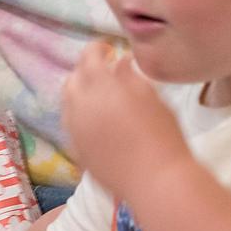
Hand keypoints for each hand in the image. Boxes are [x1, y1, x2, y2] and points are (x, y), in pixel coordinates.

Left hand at [62, 41, 191, 202]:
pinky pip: (71, 125)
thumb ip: (130, 76)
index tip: (109, 49)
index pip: (89, 57)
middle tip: (104, 73)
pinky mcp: (76, 151)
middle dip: (86, 71)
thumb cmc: (163, 135)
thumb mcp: (151, 97)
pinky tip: (96, 121)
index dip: (97, 49)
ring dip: (79, 94)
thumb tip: (120, 62)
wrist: (156, 182)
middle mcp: (79, 105)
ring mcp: (74, 130)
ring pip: (67, 103)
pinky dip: (79, 116)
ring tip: (99, 97)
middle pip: (73, 79)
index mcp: (100, 86)